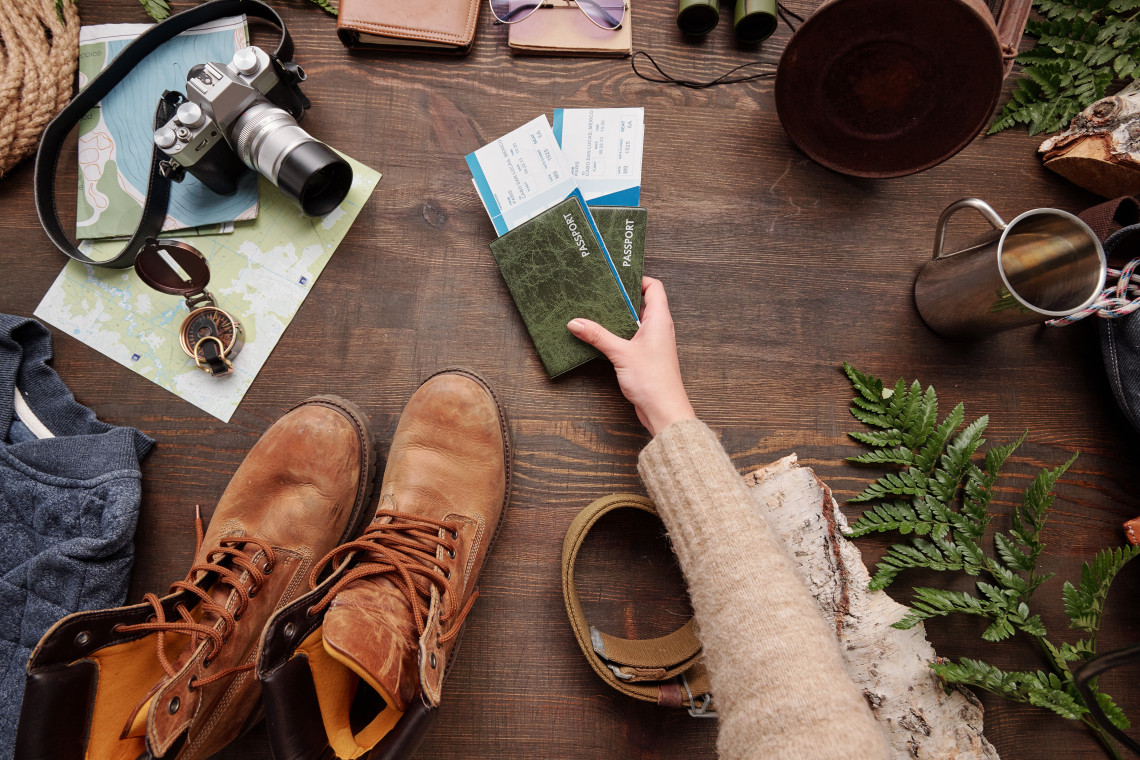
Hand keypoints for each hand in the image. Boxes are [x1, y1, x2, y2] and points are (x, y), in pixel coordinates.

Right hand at [568, 277, 695, 436]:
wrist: (664, 411)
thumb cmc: (653, 381)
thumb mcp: (621, 353)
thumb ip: (598, 336)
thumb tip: (576, 323)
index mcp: (660, 320)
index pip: (654, 288)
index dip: (637, 279)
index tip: (617, 276)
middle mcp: (659, 328)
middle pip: (642, 303)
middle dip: (621, 297)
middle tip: (600, 292)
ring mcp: (653, 343)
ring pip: (634, 321)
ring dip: (617, 318)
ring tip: (596, 312)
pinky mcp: (645, 357)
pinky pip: (631, 338)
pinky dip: (617, 334)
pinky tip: (601, 336)